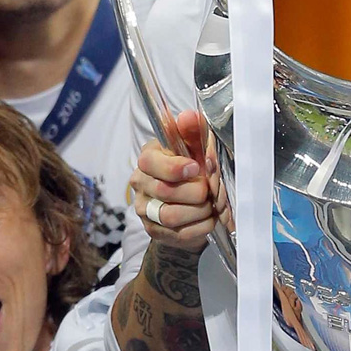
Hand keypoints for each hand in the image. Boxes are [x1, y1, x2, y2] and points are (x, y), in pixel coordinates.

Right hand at [131, 109, 215, 250]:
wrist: (189, 204)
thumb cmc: (191, 170)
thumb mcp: (194, 148)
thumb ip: (192, 132)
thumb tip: (189, 116)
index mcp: (148, 159)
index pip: (150, 162)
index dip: (175, 167)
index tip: (196, 168)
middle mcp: (140, 184)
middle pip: (164, 191)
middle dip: (195, 191)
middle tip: (209, 189)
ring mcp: (145, 210)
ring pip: (170, 215)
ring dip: (199, 210)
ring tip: (210, 204)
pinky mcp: (154, 231)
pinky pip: (180, 234)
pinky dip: (201, 226)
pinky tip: (208, 217)